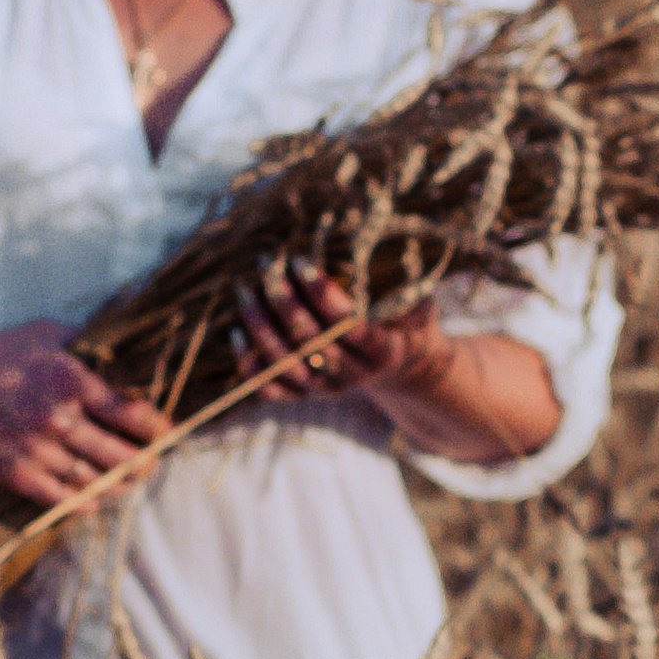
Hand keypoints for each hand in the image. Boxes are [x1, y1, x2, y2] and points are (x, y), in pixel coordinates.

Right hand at [0, 320, 168, 505]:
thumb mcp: (46, 334)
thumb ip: (88, 342)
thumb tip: (132, 344)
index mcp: (68, 380)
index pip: (130, 412)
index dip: (157, 427)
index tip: (168, 432)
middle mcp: (55, 417)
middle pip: (120, 453)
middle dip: (145, 462)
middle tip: (154, 462)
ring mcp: (36, 449)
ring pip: (96, 480)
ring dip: (121, 485)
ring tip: (132, 481)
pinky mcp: (17, 474)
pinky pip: (63, 499)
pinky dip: (86, 503)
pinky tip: (97, 499)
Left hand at [236, 258, 443, 408]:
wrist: (400, 366)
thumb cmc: (406, 322)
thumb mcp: (421, 307)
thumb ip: (414, 293)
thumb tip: (406, 264)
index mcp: (383, 352)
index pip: (348, 325)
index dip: (323, 295)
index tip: (301, 262)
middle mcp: (354, 375)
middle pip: (312, 341)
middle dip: (285, 301)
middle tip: (268, 266)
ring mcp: (329, 389)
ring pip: (287, 364)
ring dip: (261, 327)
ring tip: (245, 290)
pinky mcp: (308, 397)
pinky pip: (273, 390)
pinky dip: (251, 366)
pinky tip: (236, 334)